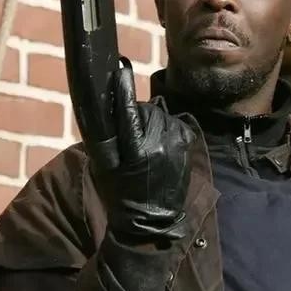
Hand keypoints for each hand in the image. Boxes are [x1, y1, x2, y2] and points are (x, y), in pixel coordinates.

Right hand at [92, 61, 194, 242]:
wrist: (151, 221)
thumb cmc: (120, 194)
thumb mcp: (105, 167)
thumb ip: (108, 137)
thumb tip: (109, 108)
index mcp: (134, 151)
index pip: (127, 112)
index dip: (123, 90)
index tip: (120, 68)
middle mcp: (157, 144)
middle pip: (144, 109)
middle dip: (136, 113)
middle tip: (129, 132)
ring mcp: (175, 143)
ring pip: (159, 114)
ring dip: (150, 121)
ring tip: (144, 143)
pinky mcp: (186, 143)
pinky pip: (172, 121)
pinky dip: (164, 127)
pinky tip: (159, 144)